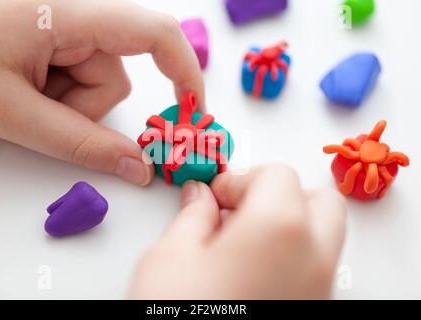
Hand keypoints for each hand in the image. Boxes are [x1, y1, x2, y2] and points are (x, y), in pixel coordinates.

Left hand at [0, 0, 203, 185]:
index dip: (185, 72)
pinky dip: (55, 94)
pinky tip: (19, 85)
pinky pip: (76, 77)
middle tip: (35, 110)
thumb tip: (139, 169)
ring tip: (17, 94)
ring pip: (96, 82)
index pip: (154, 33)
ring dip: (66, 103)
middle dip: (85, 106)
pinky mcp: (51, 38)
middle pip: (116, 74)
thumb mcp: (10, 112)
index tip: (192, 112)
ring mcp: (60, 25)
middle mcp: (72, 11)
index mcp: (67, 11)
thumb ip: (80, 145)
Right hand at [129, 165, 346, 298]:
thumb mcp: (169, 256)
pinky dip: (289, 257)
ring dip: (286, 225)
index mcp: (279, 228)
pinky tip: (247, 272)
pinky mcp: (313, 312)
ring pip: (321, 237)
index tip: (213, 197)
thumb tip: (199, 198)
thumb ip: (191, 215)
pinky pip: (313, 269)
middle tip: (237, 211)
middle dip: (278, 195)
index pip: (277, 174)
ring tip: (237, 243)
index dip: (239, 179)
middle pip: (317, 201)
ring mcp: (319, 291)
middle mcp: (313, 259)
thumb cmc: (177, 318)